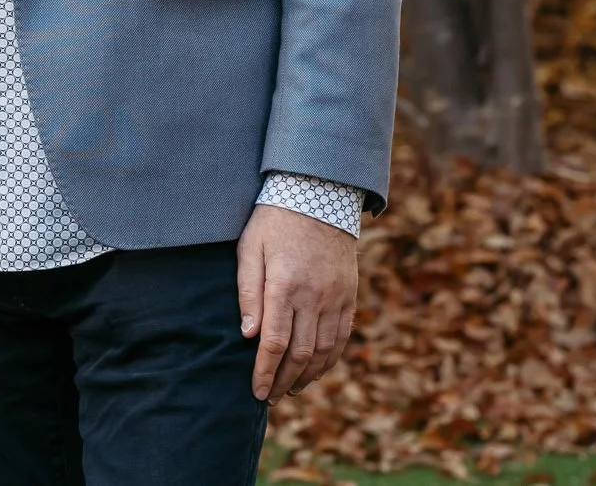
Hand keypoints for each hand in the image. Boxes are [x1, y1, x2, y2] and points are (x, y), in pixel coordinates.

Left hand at [237, 203, 358, 399]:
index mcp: (284, 285)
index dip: (265, 371)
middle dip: (283, 380)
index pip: (275, 342)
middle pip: (301, 353)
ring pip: (325, 350)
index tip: (256, 390)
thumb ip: (248, 292)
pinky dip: (329, 360)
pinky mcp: (348, 297)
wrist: (319, 197)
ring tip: (290, 390)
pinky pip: (341, 337)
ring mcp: (335, 298)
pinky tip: (315, 371)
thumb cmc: (273, 222)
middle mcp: (313, 296)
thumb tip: (248, 335)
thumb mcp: (249, 249)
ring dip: (307, 376)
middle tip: (269, 398)